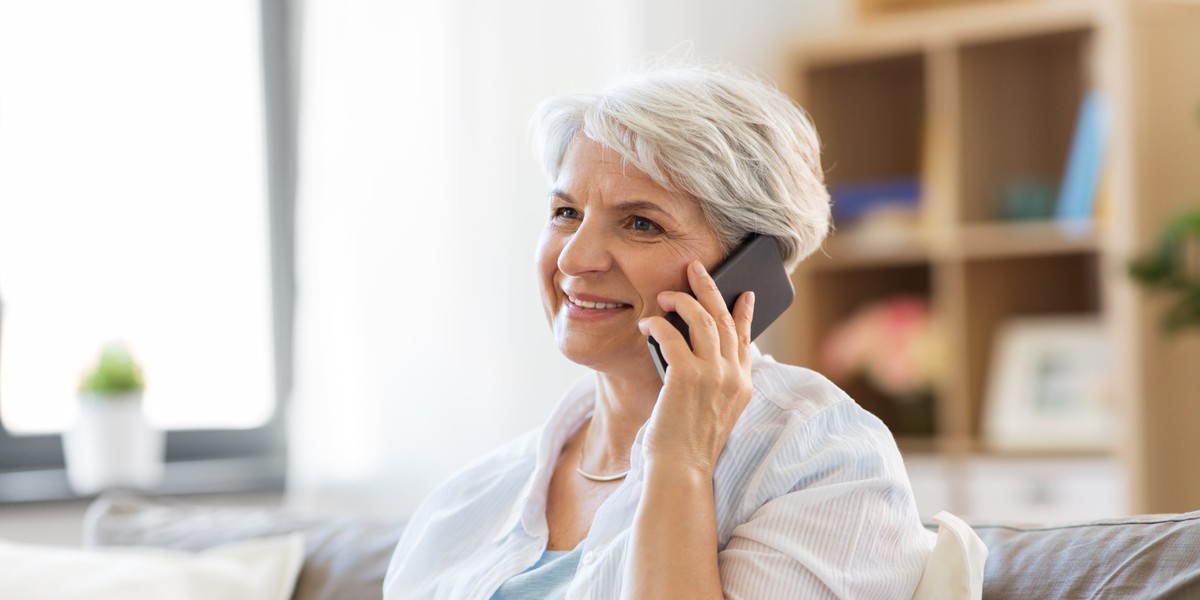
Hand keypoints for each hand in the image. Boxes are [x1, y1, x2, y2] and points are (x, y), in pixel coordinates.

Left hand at [637, 260, 754, 476]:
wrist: (681, 471)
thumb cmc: (688, 445)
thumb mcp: (714, 411)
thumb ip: (716, 382)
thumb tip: (698, 351)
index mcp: (743, 385)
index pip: (746, 339)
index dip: (744, 312)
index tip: (743, 293)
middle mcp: (733, 376)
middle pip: (724, 319)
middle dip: (709, 288)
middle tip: (695, 268)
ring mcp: (713, 376)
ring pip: (702, 319)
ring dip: (682, 300)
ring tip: (666, 294)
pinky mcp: (687, 377)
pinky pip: (672, 335)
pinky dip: (658, 324)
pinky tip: (647, 323)